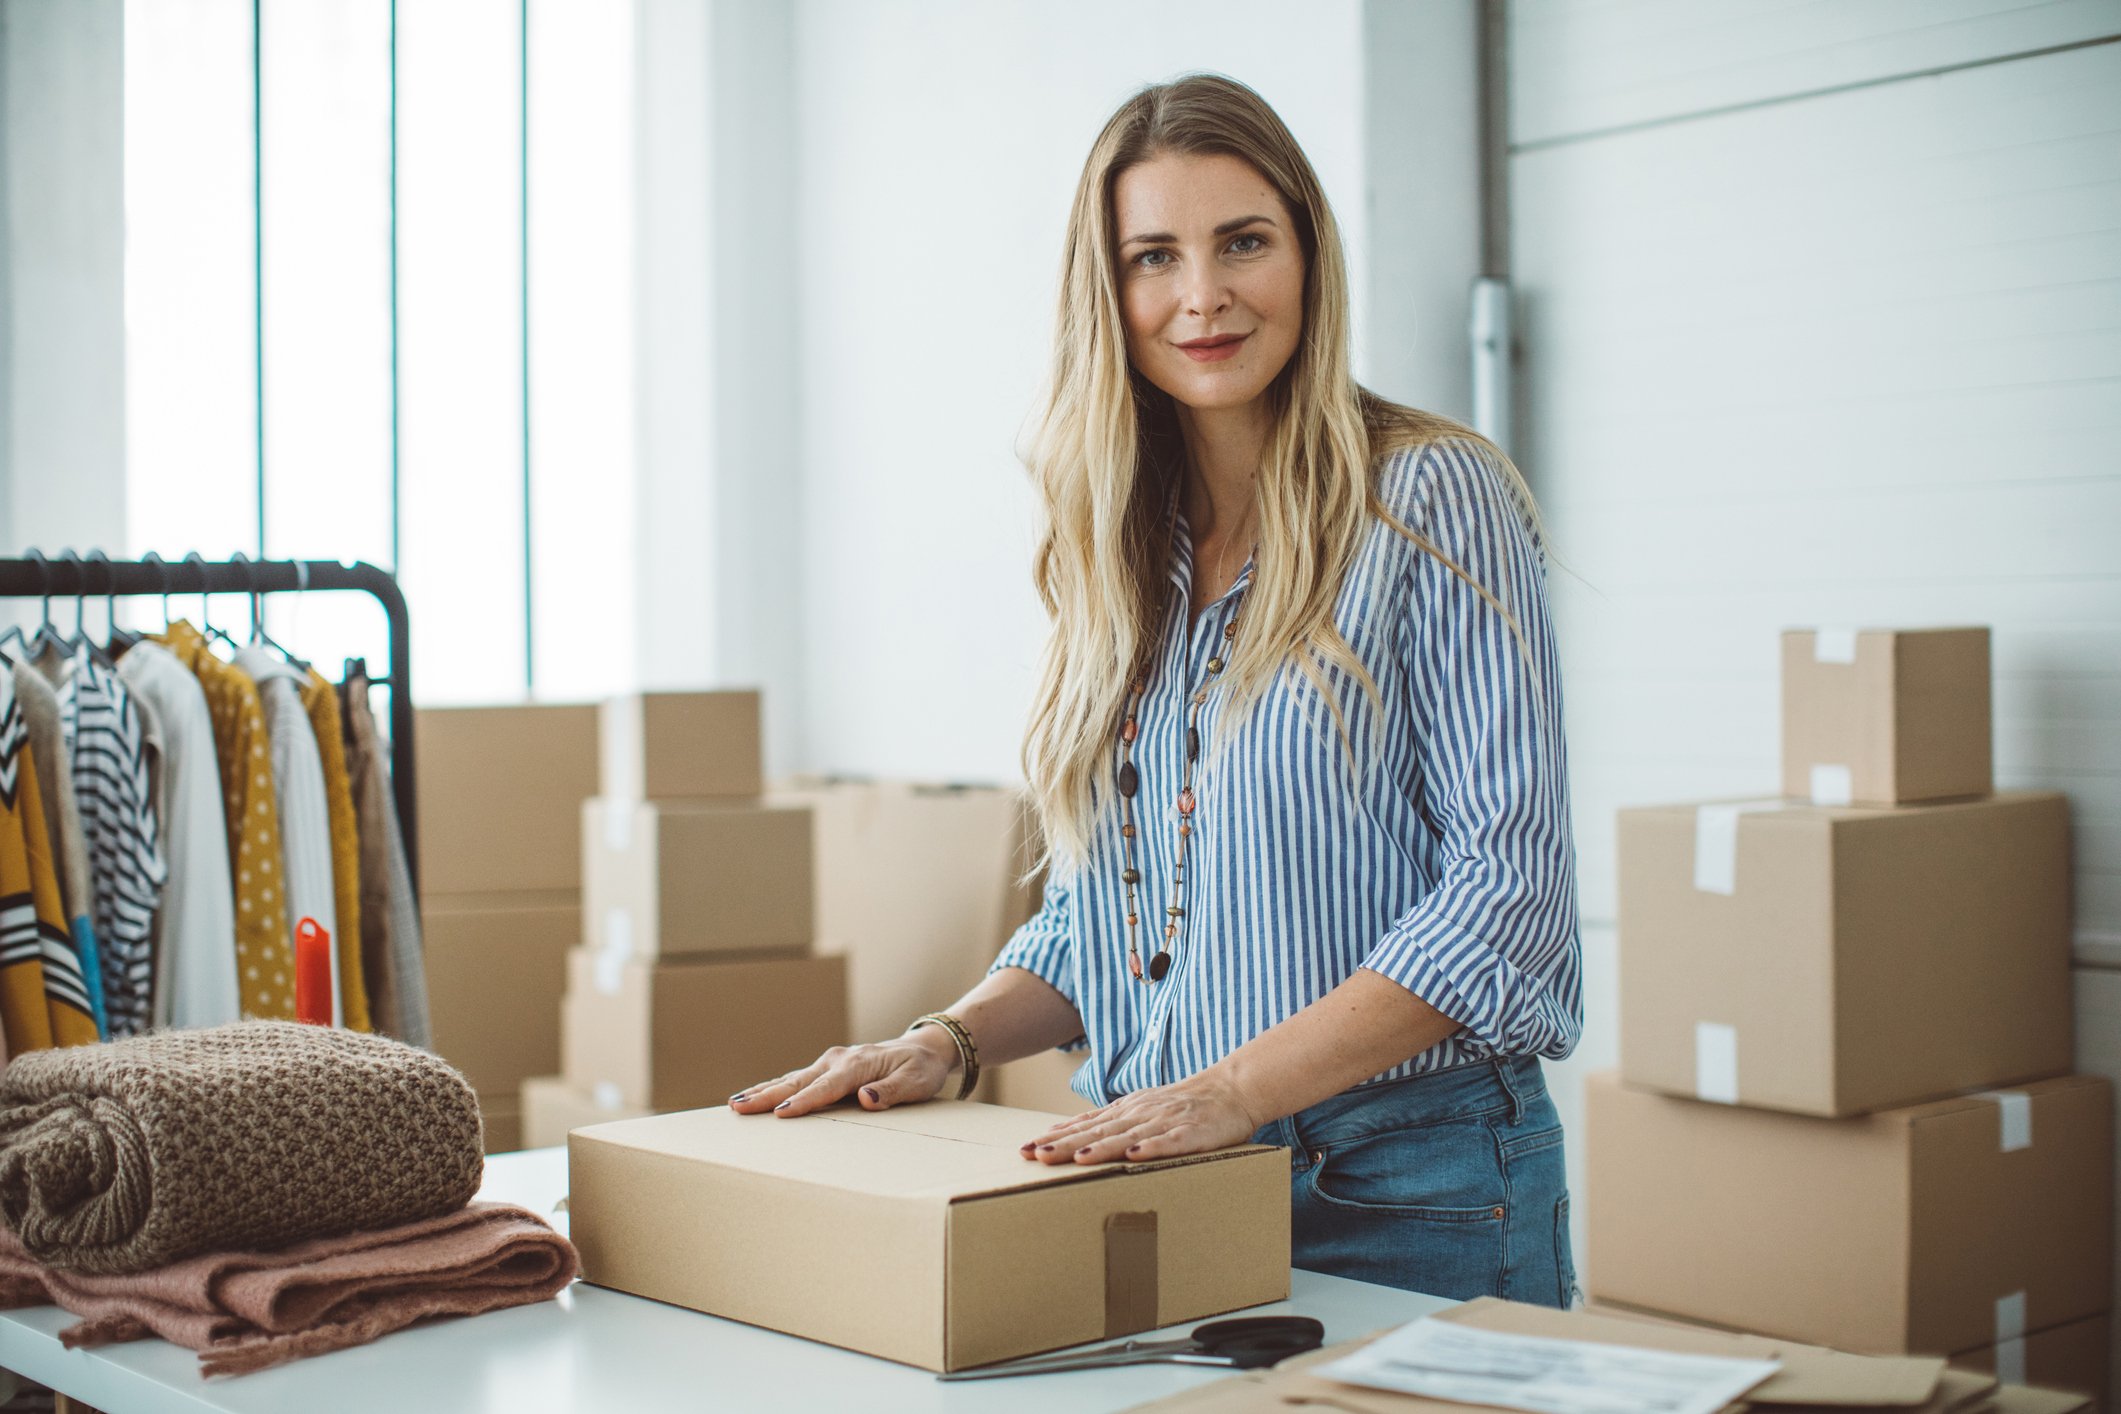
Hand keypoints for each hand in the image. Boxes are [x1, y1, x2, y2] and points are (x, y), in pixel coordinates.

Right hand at [728, 1029, 957, 1117]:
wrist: (923, 1050)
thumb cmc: (921, 1069)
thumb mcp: (917, 1082)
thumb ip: (892, 1091)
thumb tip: (865, 1098)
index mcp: (859, 1064)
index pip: (827, 1087)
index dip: (804, 1101)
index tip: (781, 1113)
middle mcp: (839, 1060)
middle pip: (799, 1081)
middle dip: (768, 1095)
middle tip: (739, 1107)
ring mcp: (831, 1063)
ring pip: (792, 1078)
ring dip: (764, 1090)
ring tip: (736, 1103)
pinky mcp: (828, 1069)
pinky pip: (797, 1079)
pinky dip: (775, 1087)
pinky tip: (755, 1096)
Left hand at [1019, 1067, 1261, 1164]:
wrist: (1228, 1090)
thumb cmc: (1181, 1105)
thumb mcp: (1140, 1108)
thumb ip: (1108, 1121)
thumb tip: (1068, 1131)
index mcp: (1126, 1111)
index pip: (1084, 1126)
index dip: (1056, 1137)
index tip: (1027, 1149)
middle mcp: (1139, 1115)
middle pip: (1097, 1132)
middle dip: (1065, 1145)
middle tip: (1036, 1155)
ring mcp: (1164, 1123)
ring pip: (1127, 1137)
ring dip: (1100, 1148)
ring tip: (1076, 1159)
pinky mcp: (1190, 1134)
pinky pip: (1168, 1143)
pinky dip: (1150, 1149)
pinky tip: (1133, 1156)